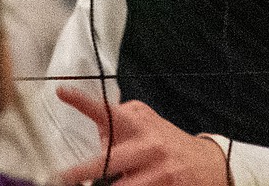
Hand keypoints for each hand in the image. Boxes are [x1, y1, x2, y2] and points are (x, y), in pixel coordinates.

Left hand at [56, 84, 229, 185]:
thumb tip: (96, 127)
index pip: (107, 110)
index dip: (83, 102)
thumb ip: (121, 123)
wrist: (207, 164)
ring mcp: (158, 171)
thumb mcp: (146, 125)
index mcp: (138, 125)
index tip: (61, 92)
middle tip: (61, 178)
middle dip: (83, 172)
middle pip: (109, 160)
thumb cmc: (166, 143)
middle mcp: (147, 146)